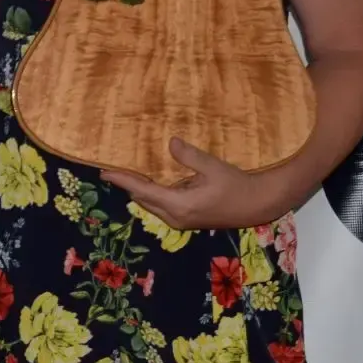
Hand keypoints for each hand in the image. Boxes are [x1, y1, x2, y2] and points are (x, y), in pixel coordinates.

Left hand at [101, 138, 294, 230]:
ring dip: (139, 189)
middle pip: (142, 199)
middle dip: (127, 184)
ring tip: (125, 172)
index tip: (104, 172)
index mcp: (178, 206)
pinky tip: (149, 179)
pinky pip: (161, 205)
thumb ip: (189, 156)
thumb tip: (169, 142)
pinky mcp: (187, 219)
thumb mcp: (213, 167)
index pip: (142, 191)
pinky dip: (152, 193)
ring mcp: (180, 221)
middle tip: (111, 168)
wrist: (258, 205)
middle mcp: (175, 217)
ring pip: (151, 204)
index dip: (122, 180)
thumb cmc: (237, 185)